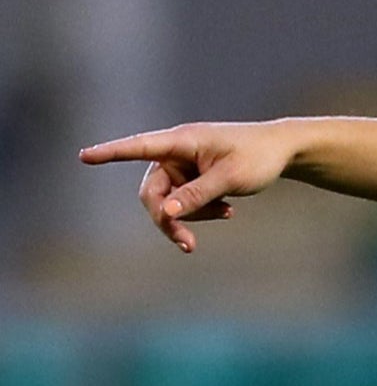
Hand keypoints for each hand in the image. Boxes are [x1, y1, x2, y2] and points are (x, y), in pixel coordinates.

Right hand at [79, 121, 297, 252]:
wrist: (283, 152)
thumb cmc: (258, 157)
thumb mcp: (229, 178)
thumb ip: (197, 195)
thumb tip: (165, 213)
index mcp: (182, 141)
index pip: (139, 147)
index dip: (111, 153)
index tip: (84, 156)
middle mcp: (176, 152)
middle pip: (152, 192)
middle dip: (168, 219)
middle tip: (187, 245)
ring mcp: (183, 166)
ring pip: (169, 202)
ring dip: (191, 216)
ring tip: (227, 213)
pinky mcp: (192, 178)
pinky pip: (185, 203)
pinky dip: (202, 211)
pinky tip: (228, 211)